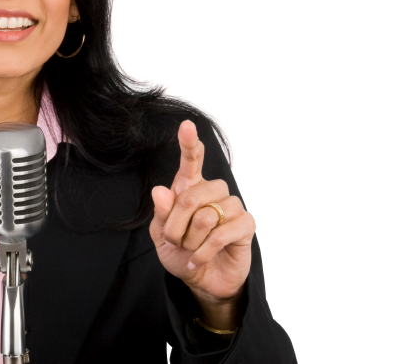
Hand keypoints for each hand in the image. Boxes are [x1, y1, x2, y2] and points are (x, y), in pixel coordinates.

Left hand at [149, 120, 255, 329]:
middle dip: (175, 227)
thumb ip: (161, 214)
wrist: (201, 281)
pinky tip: (199, 259)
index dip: (189, 143)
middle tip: (176, 242)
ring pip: (206, 216)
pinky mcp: (246, 225)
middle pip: (190, 196)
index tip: (186, 125)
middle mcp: (213, 192)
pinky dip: (204, 251)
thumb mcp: (161, 236)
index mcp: (190, 188)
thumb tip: (161, 190)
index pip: (190, 161)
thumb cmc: (181, 253)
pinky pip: (222, 233)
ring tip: (192, 250)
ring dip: (191, 240)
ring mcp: (232, 207)